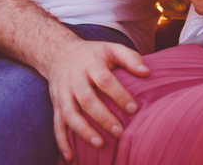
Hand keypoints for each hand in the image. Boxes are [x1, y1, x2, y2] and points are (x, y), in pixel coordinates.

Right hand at [45, 39, 149, 160]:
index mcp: (91, 63)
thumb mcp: (111, 48)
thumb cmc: (92, 54)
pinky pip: (56, 124)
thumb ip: (130, 58)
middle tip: (120, 132)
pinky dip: (61, 141)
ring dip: (84, 131)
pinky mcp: (56, 104)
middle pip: (87, 99)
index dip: (119, 95)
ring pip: (70, 114)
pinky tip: (70, 157)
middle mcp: (74, 78)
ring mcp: (62, 92)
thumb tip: (147, 73)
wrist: (58, 52)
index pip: (104, 80)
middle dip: (103, 117)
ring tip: (100, 144)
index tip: (133, 110)